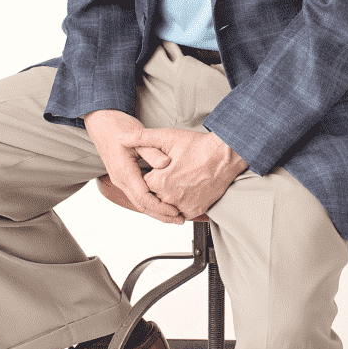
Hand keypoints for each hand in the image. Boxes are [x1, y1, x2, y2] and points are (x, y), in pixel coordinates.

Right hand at [83, 110, 184, 223]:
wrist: (101, 123)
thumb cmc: (118, 127)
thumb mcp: (137, 136)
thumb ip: (152, 151)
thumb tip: (166, 164)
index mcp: (124, 171)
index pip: (143, 197)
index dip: (160, 207)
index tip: (175, 211)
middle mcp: (121, 179)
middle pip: (142, 205)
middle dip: (161, 215)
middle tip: (179, 221)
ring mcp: (121, 180)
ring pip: (139, 202)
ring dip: (156, 211)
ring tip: (174, 217)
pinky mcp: (124, 177)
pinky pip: (137, 195)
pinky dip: (151, 202)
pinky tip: (162, 204)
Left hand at [134, 127, 248, 220]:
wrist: (225, 156)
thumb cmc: (198, 146)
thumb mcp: (167, 137)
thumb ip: (142, 138)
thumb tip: (122, 136)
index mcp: (160, 182)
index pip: (144, 183)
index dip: (149, 173)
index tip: (157, 166)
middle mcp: (170, 198)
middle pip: (154, 195)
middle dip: (158, 185)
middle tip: (170, 172)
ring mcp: (183, 206)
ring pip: (167, 204)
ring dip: (168, 196)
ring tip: (177, 179)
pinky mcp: (195, 210)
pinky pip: (180, 211)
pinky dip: (180, 203)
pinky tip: (184, 190)